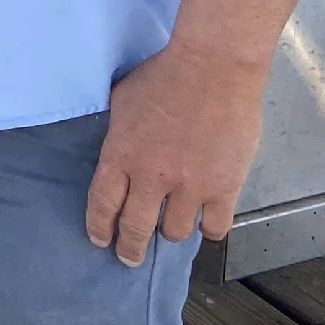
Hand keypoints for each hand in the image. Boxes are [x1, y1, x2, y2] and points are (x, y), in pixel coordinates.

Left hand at [84, 40, 270, 265]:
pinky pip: (214, 226)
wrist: (214, 67)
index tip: (100, 239)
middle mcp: (152, 178)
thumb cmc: (165, 74)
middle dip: (129, 248)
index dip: (100, 226)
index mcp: (121, 155)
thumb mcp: (123, 99)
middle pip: (135, 228)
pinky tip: (205, 222)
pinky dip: (208, 227)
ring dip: (169, 232)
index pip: (103, 204)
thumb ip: (118, 132)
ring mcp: (190, 186)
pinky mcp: (224, 187)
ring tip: (170, 228)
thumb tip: (118, 148)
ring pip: (174, 232)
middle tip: (128, 257)